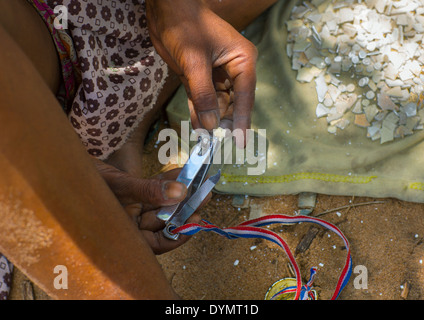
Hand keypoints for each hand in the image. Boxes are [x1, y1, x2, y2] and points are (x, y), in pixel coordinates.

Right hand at [92, 158, 207, 253]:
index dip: (178, 235)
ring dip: (180, 193)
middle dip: (185, 208)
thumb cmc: (85, 180)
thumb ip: (148, 191)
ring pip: (162, 204)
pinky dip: (168, 181)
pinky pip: (155, 190)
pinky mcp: (133, 194)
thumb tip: (180, 192)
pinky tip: (182, 172)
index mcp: (122, 233)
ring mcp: (131, 209)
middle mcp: (129, 224)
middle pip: (163, 221)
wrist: (67, 164)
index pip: (156, 243)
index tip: (195, 220)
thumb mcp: (120, 186)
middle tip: (204, 195)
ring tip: (199, 181)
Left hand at [146, 0, 257, 146]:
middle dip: (224, 122)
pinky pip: (202, 99)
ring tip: (204, 138)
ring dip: (210, 120)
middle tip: (216, 142)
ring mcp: (216, 74)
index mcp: (242, 60)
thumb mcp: (194, 62)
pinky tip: (196, 126)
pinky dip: (199, 111)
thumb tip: (210, 125)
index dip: (242, 120)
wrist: (165, 9)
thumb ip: (203, 94)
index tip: (240, 142)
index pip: (245, 96)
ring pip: (217, 103)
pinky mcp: (200, 77)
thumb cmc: (185, 27)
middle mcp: (233, 69)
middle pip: (233, 103)